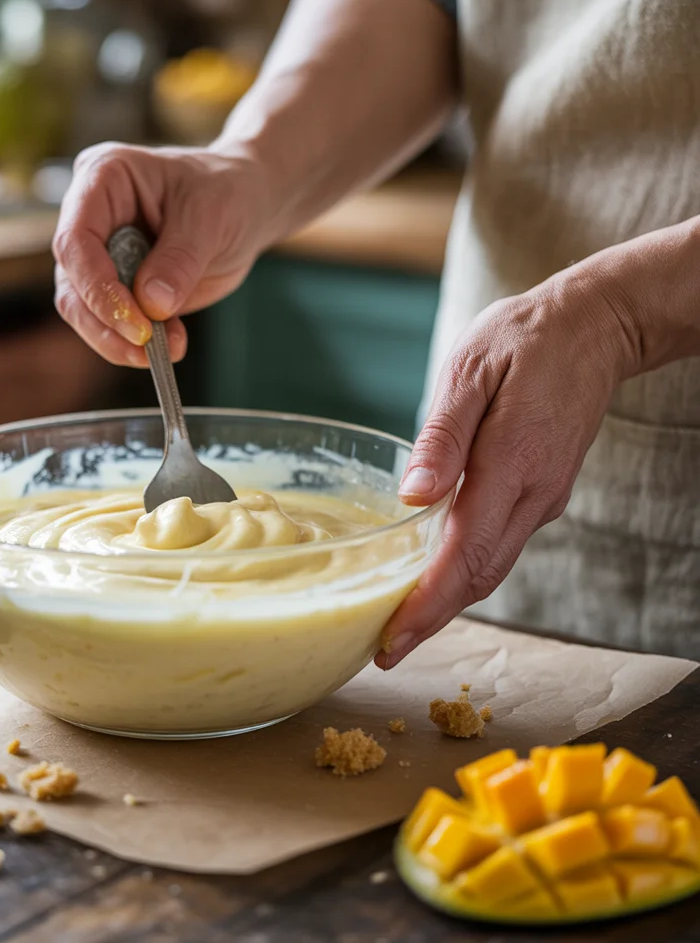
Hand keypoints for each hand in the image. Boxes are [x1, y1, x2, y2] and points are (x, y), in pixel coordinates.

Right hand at [52, 142, 270, 366]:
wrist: (247, 206)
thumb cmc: (226, 192)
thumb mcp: (211, 217)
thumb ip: (180, 260)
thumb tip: (152, 304)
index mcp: (103, 179)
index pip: (77, 240)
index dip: (97, 286)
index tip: (135, 321)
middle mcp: (90, 217)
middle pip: (73, 283)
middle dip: (106, 322)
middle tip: (146, 345)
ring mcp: (101, 255)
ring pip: (85, 311)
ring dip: (119, 340)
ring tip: (167, 349)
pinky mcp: (118, 287)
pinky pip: (112, 324)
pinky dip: (136, 343)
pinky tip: (171, 344)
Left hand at [375, 265, 638, 668]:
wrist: (594, 328)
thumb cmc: (524, 341)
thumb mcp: (471, 371)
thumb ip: (443, 437)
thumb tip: (411, 497)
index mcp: (511, 465)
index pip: (464, 557)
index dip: (426, 606)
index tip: (391, 641)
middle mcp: (533, 495)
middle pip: (478, 578)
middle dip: (431, 620)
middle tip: (383, 650)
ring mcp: (542, 498)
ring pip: (491, 568)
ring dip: (448, 602)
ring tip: (400, 625)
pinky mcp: (542, 493)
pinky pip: (500, 545)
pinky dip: (465, 572)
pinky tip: (433, 575)